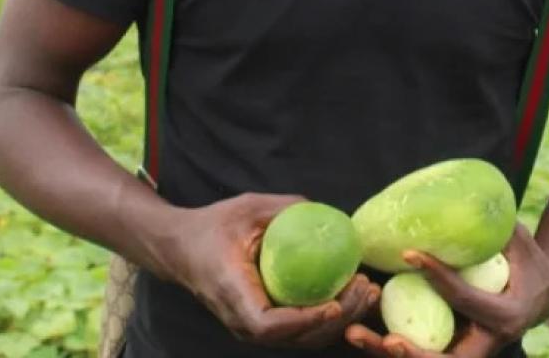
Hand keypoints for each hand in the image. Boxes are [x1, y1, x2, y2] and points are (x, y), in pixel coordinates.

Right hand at [163, 193, 378, 348]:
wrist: (181, 250)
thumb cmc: (213, 227)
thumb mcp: (248, 208)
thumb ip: (287, 208)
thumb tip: (330, 212)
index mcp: (232, 290)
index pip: (268, 325)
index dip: (304, 321)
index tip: (334, 303)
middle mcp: (241, 320)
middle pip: (293, 338)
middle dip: (335, 319)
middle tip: (364, 287)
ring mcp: (251, 328)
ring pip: (300, 340)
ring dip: (338, 322)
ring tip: (367, 292)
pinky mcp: (264, 326)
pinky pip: (299, 332)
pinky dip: (328, 320)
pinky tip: (352, 297)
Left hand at [344, 223, 548, 356]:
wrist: (543, 294)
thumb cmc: (529, 261)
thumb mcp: (519, 242)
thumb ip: (497, 226)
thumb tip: (472, 194)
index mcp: (506, 316)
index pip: (466, 298)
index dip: (439, 276)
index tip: (410, 253)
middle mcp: (485, 342)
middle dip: (413, 354)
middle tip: (386, 338)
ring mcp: (467, 349)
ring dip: (387, 352)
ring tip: (353, 333)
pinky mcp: (451, 347)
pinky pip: (418, 350)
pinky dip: (389, 342)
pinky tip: (358, 323)